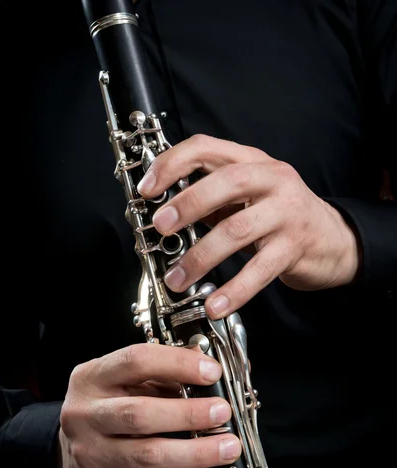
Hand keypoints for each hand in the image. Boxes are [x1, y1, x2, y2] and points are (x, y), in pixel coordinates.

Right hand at [58, 343, 240, 467]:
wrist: (68, 451)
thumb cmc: (108, 407)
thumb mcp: (123, 380)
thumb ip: (161, 374)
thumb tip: (208, 368)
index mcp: (92, 377)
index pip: (135, 361)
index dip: (176, 364)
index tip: (211, 371)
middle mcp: (86, 415)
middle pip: (139, 414)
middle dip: (187, 414)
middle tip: (222, 413)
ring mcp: (92, 455)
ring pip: (148, 456)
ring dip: (195, 454)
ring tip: (228, 448)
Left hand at [137, 134, 360, 317]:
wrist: (333, 240)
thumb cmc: (279, 217)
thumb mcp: (246, 197)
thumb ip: (211, 199)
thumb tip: (164, 214)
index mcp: (252, 161)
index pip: (207, 147)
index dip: (172, 164)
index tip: (147, 189)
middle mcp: (273, 179)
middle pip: (227, 182)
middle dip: (187, 204)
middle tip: (160, 227)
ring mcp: (287, 212)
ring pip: (238, 230)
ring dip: (201, 257)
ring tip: (177, 279)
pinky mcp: (295, 247)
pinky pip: (259, 271)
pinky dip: (233, 290)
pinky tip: (215, 305)